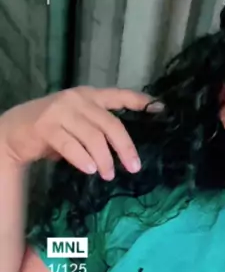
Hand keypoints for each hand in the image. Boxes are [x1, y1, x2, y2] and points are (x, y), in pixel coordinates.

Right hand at [0, 86, 153, 178]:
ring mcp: (61, 111)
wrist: (15, 131)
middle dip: (125, 148)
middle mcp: (77, 99)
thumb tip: (126, 152)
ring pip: (93, 137)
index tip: (161, 108)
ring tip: (108, 175)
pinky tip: (90, 171)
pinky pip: (71, 145)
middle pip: (111, 124)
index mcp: (89, 96)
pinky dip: (83, 159)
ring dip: (104, 159)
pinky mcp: (47, 126)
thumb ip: (99, 130)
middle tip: (134, 168)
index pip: (119, 95)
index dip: (140, 101)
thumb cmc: (52, 131)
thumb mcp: (79, 125)